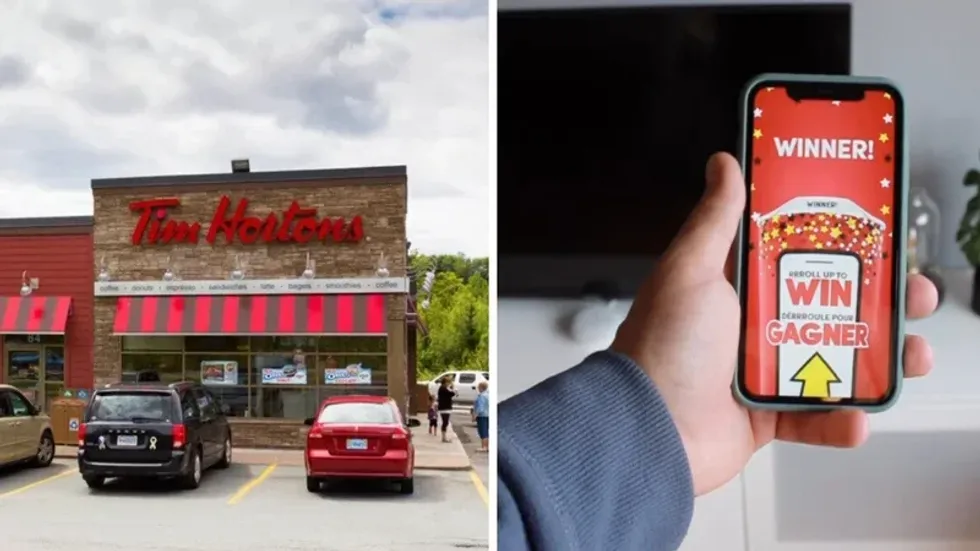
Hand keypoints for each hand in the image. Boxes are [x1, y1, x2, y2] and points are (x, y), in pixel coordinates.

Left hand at [611, 152, 937, 495]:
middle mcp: (748, 325)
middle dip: (875, 301)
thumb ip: (714, 219)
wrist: (647, 431)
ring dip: (876, 360)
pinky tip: (857, 416)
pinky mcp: (766, 416)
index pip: (795, 254)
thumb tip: (723, 164)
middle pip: (826, 306)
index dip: (837, 244)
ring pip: (833, 360)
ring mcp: (759, 372)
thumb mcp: (690, 271)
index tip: (878, 236)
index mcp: (733, 285)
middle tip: (911, 295)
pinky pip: (814, 417)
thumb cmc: (663, 346)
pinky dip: (840, 421)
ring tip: (907, 355)